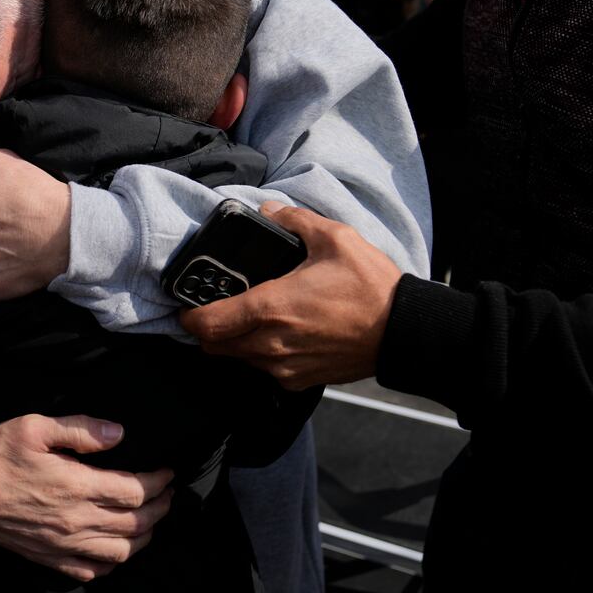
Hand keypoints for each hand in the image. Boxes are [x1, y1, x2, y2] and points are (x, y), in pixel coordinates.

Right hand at [0, 414, 174, 581]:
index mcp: (75, 485)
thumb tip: (119, 434)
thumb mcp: (34, 426)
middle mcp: (73, 520)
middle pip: (135, 524)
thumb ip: (80, 429)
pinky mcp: (47, 557)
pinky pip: (90, 570)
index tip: (168, 472)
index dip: (158, 482)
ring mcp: (61, 543)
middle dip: (161, 509)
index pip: (135, 490)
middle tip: (168, 494)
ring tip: (151, 520)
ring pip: (119, 552)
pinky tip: (115, 547)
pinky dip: (111, 562)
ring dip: (144, 537)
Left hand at [180, 202, 400, 387]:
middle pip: (215, 345)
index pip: (206, 324)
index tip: (189, 303)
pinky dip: (263, 354)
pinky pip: (266, 369)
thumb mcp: (334, 238)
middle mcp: (270, 344)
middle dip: (210, 328)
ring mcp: (284, 367)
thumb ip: (293, 220)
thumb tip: (269, 211)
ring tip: (254, 316)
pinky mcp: (300, 380)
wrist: (403, 332)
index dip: (189, 314)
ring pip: (239, 358)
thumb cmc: (370, 288)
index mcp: (270, 308)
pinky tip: (282, 332)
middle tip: (220, 306)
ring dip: (237, 341)